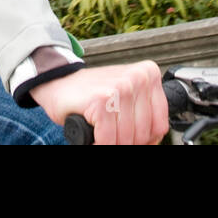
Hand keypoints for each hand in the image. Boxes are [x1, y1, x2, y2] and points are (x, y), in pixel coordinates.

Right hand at [29, 61, 168, 144]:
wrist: (58, 83)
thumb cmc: (92, 95)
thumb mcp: (126, 100)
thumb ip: (144, 117)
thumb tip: (153, 142)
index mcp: (149, 74)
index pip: (159, 126)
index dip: (143, 140)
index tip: (127, 135)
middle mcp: (138, 77)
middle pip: (143, 135)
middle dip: (124, 142)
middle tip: (108, 131)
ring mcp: (120, 87)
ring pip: (126, 140)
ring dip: (110, 143)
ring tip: (99, 129)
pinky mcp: (102, 100)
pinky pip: (107, 140)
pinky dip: (98, 143)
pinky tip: (91, 132)